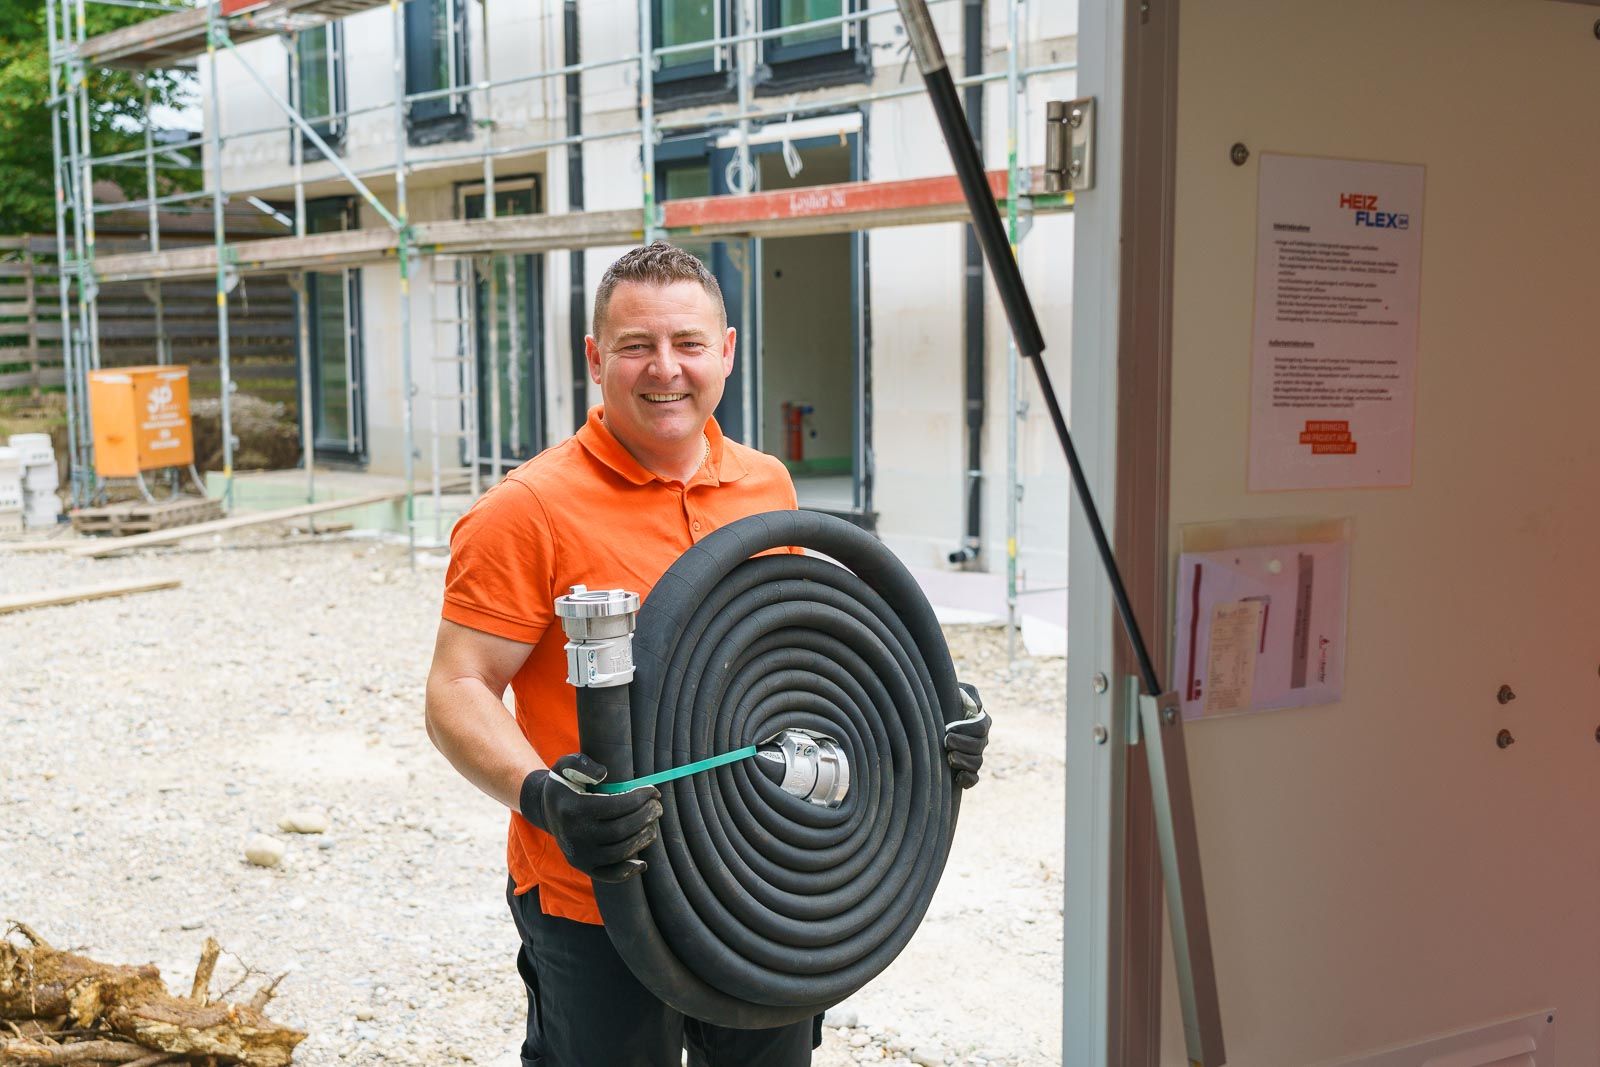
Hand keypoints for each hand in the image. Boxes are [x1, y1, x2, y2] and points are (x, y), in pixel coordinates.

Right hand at [518, 754, 661, 883]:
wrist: (546, 810)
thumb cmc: (564, 784)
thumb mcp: (566, 766)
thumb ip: (583, 764)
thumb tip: (603, 774)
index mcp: (573, 809)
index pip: (614, 806)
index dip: (639, 798)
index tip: (653, 791)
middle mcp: (575, 835)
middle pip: (621, 830)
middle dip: (645, 817)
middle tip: (657, 807)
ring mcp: (579, 854)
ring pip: (619, 852)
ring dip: (643, 838)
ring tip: (652, 824)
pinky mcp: (583, 867)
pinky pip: (609, 875)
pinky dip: (628, 871)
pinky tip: (643, 862)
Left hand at [945, 682, 990, 789]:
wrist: (932, 714)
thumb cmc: (944, 699)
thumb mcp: (957, 691)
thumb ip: (968, 695)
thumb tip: (977, 707)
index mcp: (981, 721)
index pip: (981, 727)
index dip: (966, 730)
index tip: (949, 729)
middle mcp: (981, 739)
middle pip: (979, 746)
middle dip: (962, 745)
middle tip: (945, 742)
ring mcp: (975, 755)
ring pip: (977, 763)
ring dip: (964, 762)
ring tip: (949, 757)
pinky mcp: (967, 769)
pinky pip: (973, 779)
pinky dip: (968, 780)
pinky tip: (957, 777)